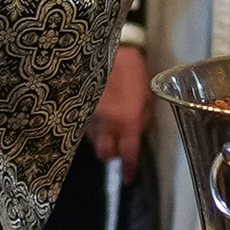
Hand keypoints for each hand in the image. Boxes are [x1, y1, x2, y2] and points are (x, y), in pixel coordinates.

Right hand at [91, 43, 151, 163]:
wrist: (113, 50)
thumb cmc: (135, 72)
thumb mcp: (148, 97)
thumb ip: (142, 120)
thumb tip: (136, 134)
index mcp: (128, 120)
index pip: (128, 153)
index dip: (129, 169)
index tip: (129, 179)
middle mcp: (107, 122)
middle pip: (104, 153)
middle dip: (111, 154)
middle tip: (118, 145)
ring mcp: (91, 115)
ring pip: (93, 140)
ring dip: (101, 139)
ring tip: (109, 126)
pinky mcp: (80, 107)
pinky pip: (85, 125)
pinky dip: (92, 126)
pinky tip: (99, 115)